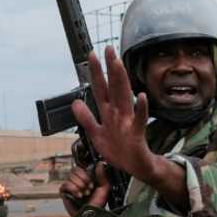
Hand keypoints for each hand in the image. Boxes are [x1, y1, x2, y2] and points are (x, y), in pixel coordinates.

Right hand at [59, 161, 110, 216]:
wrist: (92, 216)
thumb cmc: (98, 205)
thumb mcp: (104, 189)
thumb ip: (102, 175)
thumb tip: (100, 163)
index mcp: (86, 178)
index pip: (82, 167)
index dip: (86, 173)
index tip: (92, 182)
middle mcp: (78, 181)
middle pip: (75, 170)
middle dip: (84, 179)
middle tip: (89, 188)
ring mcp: (70, 186)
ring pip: (70, 176)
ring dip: (80, 185)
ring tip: (85, 194)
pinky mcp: (64, 193)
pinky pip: (65, 184)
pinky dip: (73, 189)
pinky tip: (78, 195)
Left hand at [71, 47, 154, 180]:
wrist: (136, 168)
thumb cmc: (119, 150)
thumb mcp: (97, 134)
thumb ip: (86, 118)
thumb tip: (75, 102)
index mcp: (108, 113)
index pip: (100, 88)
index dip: (95, 72)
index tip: (92, 54)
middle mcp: (118, 113)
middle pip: (113, 87)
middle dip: (110, 68)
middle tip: (108, 48)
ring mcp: (128, 122)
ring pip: (124, 97)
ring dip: (121, 80)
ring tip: (118, 64)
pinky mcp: (137, 134)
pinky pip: (140, 120)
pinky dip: (141, 109)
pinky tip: (142, 96)